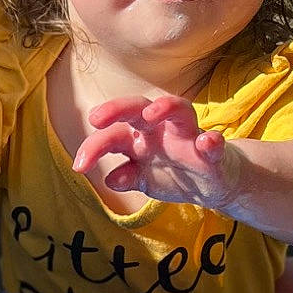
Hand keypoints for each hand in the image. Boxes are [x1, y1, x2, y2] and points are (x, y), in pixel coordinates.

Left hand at [73, 93, 242, 208]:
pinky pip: (214, 142)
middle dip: (118, 109)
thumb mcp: (144, 180)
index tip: (79, 166)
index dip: (94, 146)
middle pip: (139, 109)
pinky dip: (212, 141)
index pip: (113, 134)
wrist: (211, 185)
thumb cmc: (172, 174)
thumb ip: (128, 178)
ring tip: (150, 114)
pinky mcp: (213, 152)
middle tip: (97, 118)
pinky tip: (207, 142)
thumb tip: (111, 179)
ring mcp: (188, 137)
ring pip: (179, 111)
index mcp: (139, 138)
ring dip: (165, 107)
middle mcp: (161, 130)